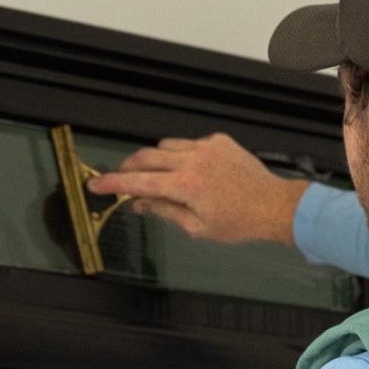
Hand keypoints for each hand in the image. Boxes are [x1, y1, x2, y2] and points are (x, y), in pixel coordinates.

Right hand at [86, 132, 306, 244]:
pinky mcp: (218, 140)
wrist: (273, 206)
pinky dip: (182, 156)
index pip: (139, 182)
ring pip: (166, 146)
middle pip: (146, 156)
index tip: (95, 185)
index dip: (113, 184)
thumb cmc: (239, 222)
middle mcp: (194, 160)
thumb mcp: (197, 228)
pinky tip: (193, 173)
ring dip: (156, 161)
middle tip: (122, 181)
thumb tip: (140, 205)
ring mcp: (206, 146)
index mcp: (186, 186)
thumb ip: (165, 212)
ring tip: (162, 181)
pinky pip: (189, 144)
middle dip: (129, 168)